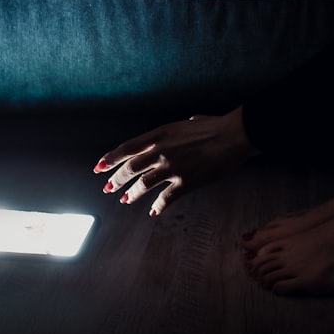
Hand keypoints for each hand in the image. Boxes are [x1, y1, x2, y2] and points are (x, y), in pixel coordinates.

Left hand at [93, 106, 258, 215]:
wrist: (234, 136)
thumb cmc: (217, 125)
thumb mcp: (192, 121)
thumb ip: (182, 127)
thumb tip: (189, 124)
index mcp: (161, 134)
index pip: (128, 147)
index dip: (110, 158)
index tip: (99, 167)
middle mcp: (161, 151)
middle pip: (130, 168)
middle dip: (117, 179)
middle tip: (108, 187)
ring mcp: (172, 168)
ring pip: (143, 185)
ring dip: (132, 194)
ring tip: (125, 200)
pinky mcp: (186, 183)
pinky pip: (165, 199)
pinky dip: (157, 206)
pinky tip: (153, 211)